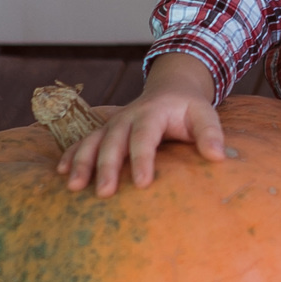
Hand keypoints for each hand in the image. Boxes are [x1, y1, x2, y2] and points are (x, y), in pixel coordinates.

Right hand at [57, 52, 236, 195]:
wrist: (170, 88)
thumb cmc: (188, 109)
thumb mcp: (204, 114)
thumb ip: (211, 133)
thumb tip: (220, 157)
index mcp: (152, 113)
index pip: (145, 137)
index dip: (143, 159)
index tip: (143, 183)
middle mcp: (127, 117)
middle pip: (113, 142)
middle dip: (107, 167)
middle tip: (105, 193)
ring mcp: (112, 124)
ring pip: (92, 141)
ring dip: (82, 163)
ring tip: (74, 186)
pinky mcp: (103, 131)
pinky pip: (82, 142)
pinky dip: (71, 156)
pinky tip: (61, 173)